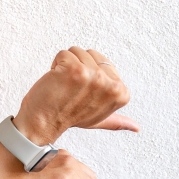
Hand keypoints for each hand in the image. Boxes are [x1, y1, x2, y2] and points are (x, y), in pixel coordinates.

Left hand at [15, 48, 136, 143]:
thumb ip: (117, 120)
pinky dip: (55, 64)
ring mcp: (93, 76)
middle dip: (77, 65)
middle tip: (71, 87)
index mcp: (121, 93)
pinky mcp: (74, 69)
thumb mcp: (99, 118)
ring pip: (75, 51)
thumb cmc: (68, 117)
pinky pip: (63, 53)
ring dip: (65, 65)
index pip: (103, 62)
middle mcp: (110, 84)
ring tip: (63, 84)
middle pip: (90, 53)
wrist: (43, 122)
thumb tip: (135, 127)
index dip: (88, 73)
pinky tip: (55, 80)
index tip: (82, 91)